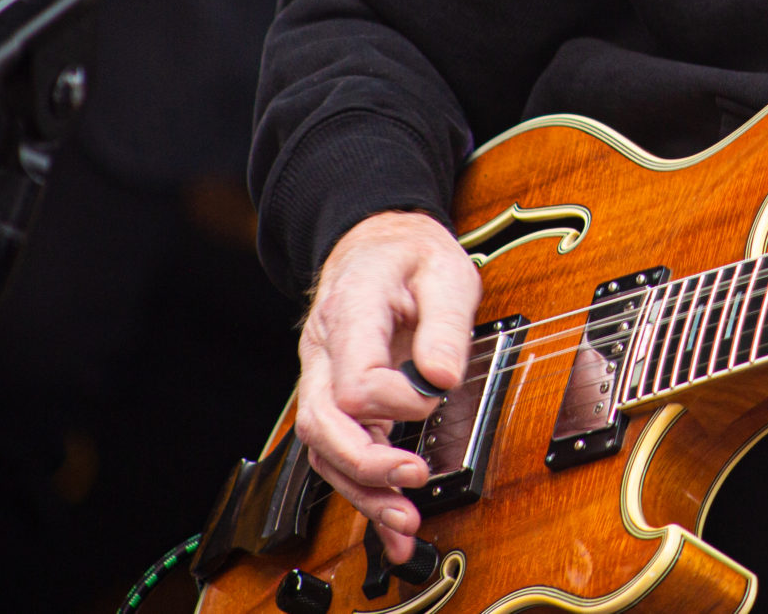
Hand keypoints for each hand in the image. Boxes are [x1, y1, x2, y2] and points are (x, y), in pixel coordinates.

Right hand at [295, 210, 480, 562]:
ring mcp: (323, 379)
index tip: (438, 391)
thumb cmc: (410, 255)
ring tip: (404, 522)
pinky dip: (362, 491)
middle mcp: (324, 353)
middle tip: (413, 480)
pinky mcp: (336, 401)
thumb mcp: (443, 270)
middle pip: (322, 424)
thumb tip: (443, 378)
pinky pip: (339, 451)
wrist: (376, 244)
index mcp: (350, 313)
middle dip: (366, 464)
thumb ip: (444, 323)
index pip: (354, 379)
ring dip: (362, 490)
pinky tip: (390, 523)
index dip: (396, 400)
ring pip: (323, 448)